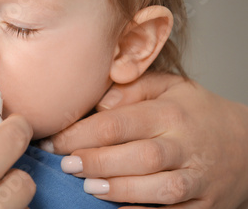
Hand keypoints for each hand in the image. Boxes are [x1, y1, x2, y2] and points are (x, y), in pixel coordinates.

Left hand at [45, 73, 247, 208]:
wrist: (247, 144)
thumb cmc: (197, 112)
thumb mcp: (170, 87)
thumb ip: (133, 88)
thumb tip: (99, 102)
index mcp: (171, 113)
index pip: (120, 123)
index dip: (82, 133)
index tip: (56, 140)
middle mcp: (185, 145)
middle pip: (138, 156)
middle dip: (97, 162)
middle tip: (67, 165)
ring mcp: (198, 178)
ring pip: (158, 188)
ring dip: (119, 189)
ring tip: (87, 186)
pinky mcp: (204, 205)